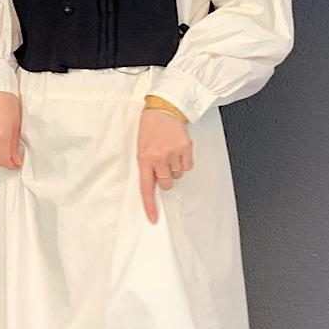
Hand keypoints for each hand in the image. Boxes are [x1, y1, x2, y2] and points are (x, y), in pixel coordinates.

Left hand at [137, 108, 192, 222]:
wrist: (164, 109)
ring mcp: (173, 154)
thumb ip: (147, 166)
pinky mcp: (185, 149)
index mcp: (144, 159)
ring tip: (170, 153)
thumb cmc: (150, 128)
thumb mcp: (141, 147)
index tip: (153, 219)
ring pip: (177, 176)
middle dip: (165, 179)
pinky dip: (184, 162)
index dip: (150, 206)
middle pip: (166, 185)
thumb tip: (155, 185)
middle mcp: (158, 158)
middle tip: (163, 165)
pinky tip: (178, 150)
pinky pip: (187, 167)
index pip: (146, 189)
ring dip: (175, 169)